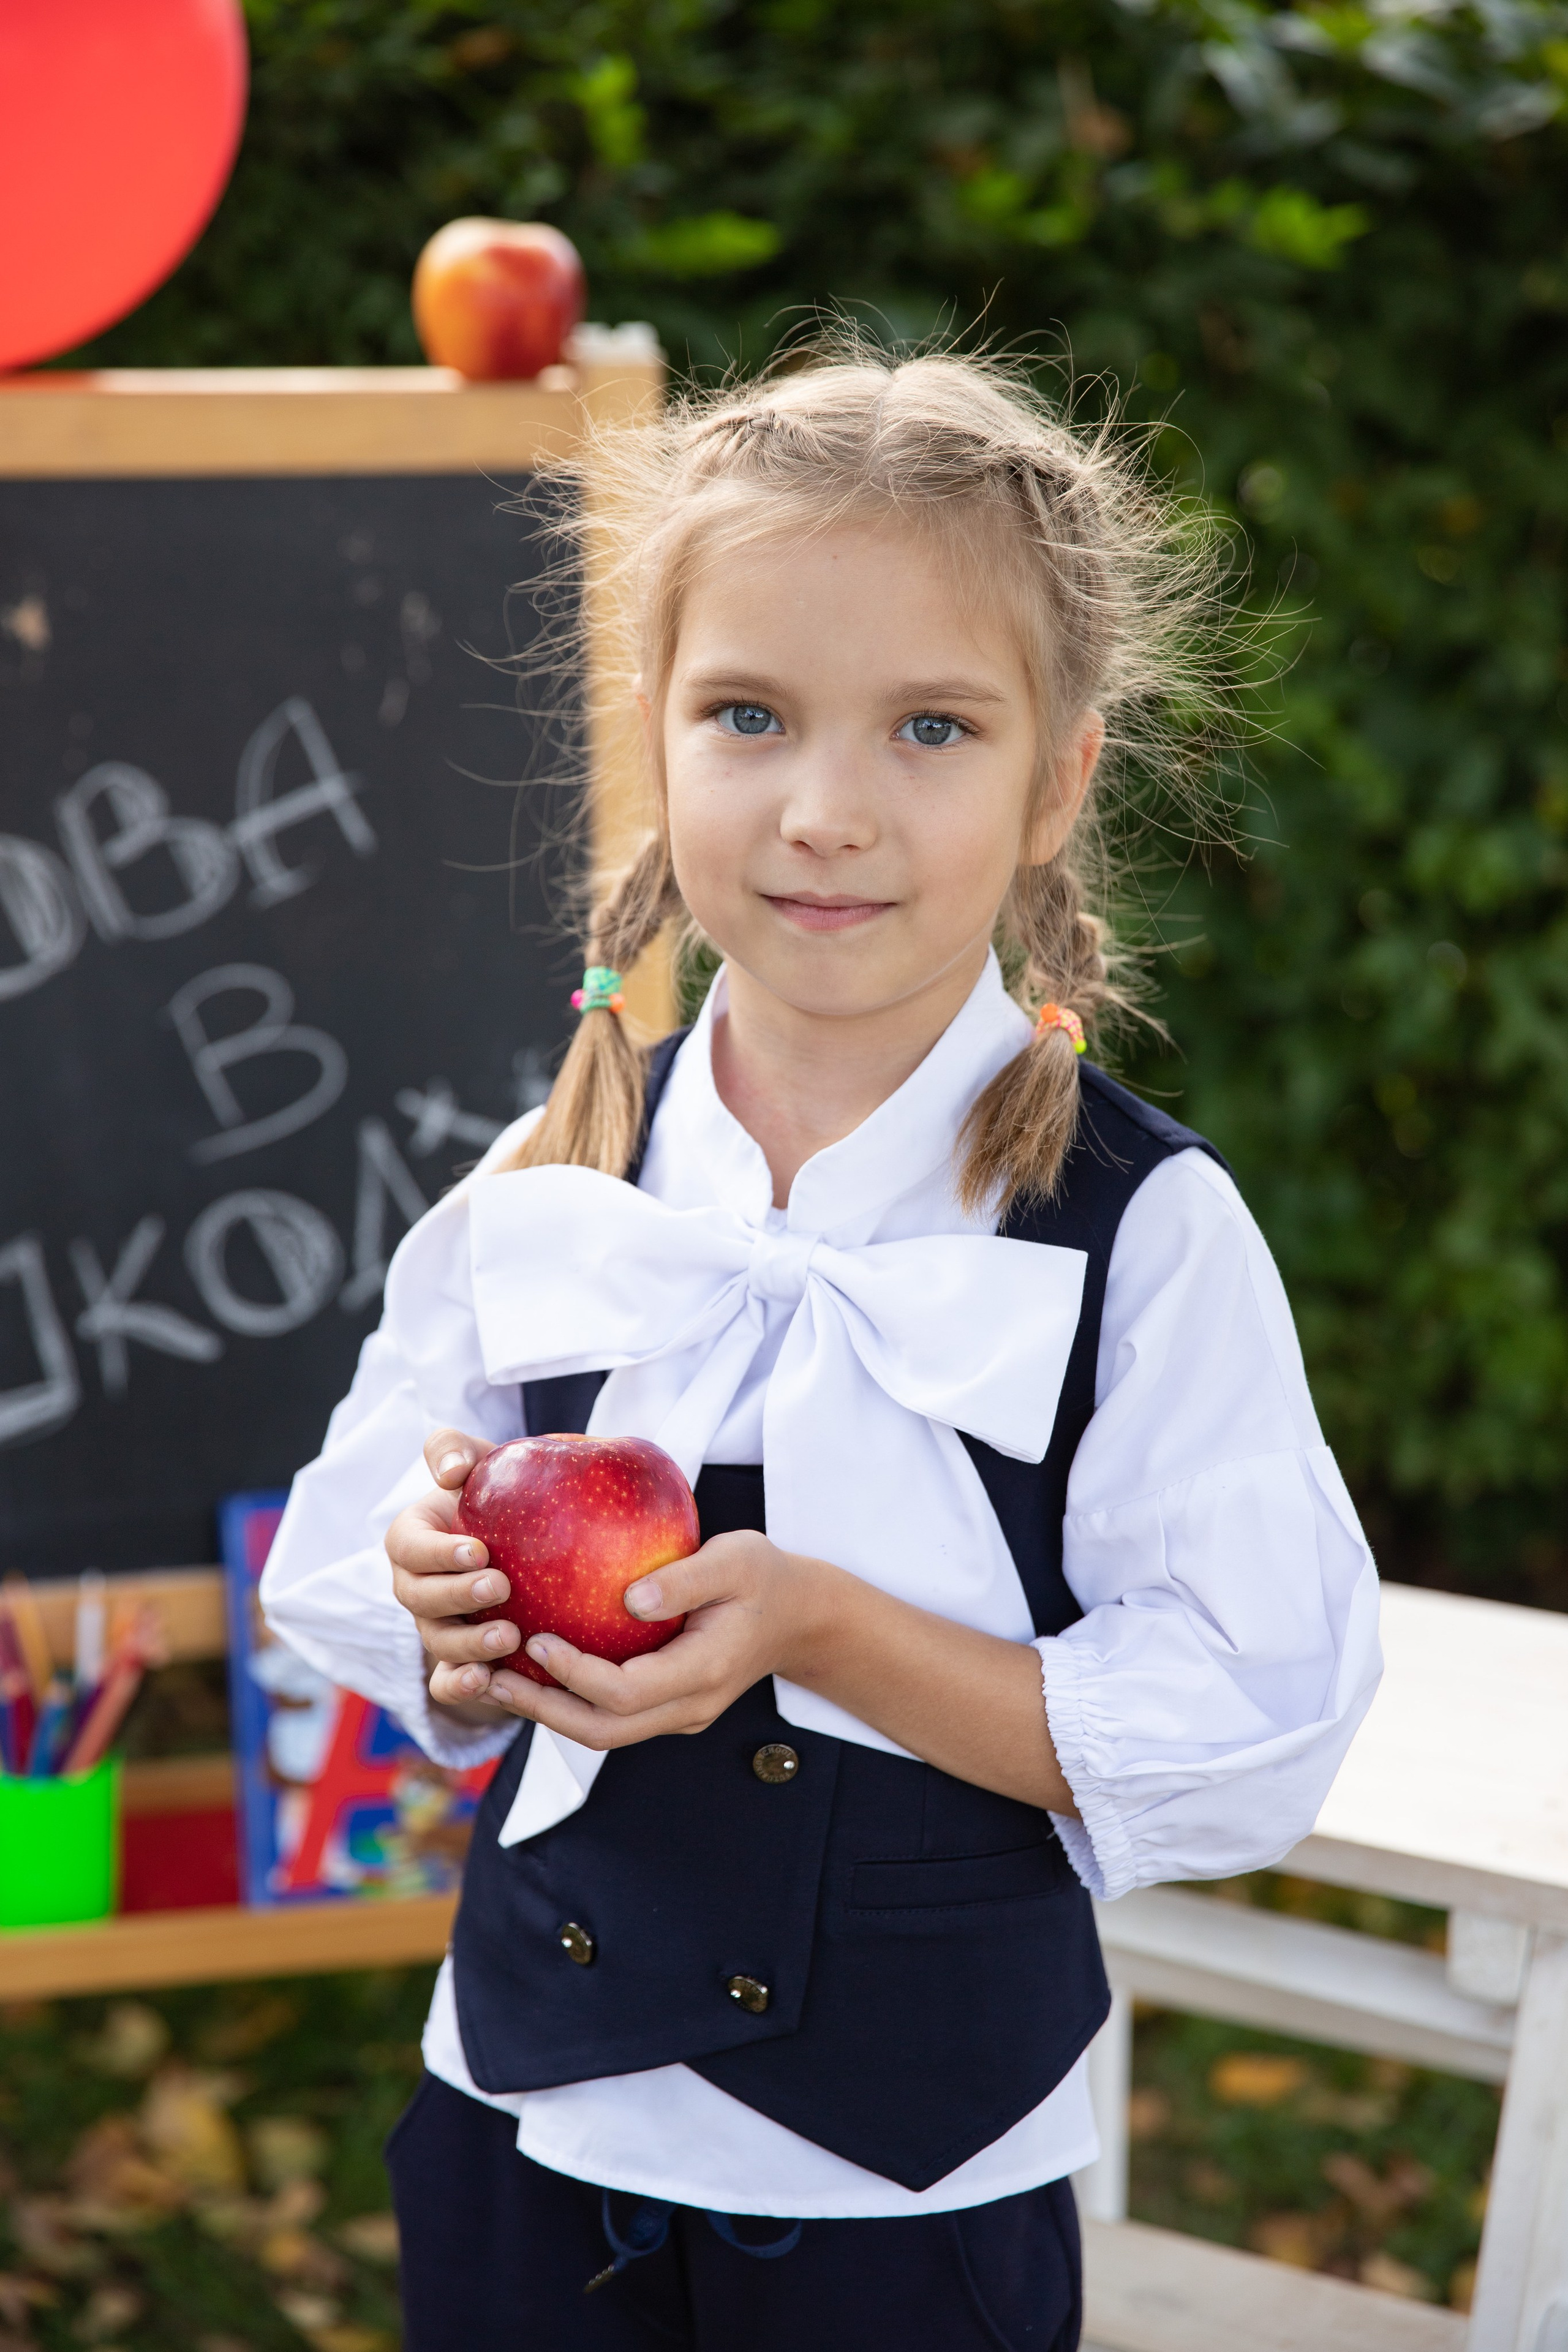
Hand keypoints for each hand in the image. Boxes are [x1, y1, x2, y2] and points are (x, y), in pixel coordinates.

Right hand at [385, 1425, 522, 1716]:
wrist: (525, 1542)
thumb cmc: (497, 1495)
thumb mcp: (479, 1462)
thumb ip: (453, 1450)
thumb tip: (452, 1471)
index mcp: (412, 1539)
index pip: (408, 1547)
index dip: (437, 1553)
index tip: (479, 1549)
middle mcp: (416, 1587)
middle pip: (420, 1598)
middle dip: (456, 1595)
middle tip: (500, 1586)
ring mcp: (434, 1627)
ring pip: (437, 1642)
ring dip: (468, 1644)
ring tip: (509, 1635)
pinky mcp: (457, 1663)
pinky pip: (446, 1684)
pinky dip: (459, 1687)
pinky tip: (488, 1683)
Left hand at [446, 1529, 835, 1748]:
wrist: (801, 1618)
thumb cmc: (766, 1577)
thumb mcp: (737, 1559)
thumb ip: (687, 1578)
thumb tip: (631, 1597)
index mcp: (704, 1671)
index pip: (625, 1692)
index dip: (574, 1674)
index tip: (534, 1637)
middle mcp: (688, 1706)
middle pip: (603, 1730)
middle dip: (542, 1708)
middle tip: (489, 1674)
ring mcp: (679, 1714)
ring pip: (603, 1732)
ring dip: (549, 1711)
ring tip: (495, 1678)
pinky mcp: (669, 1707)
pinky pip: (612, 1716)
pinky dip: (570, 1700)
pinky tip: (535, 1670)